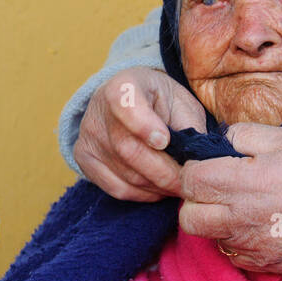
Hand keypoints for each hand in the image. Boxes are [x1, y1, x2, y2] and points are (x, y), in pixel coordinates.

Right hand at [74, 67, 205, 200]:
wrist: (130, 99)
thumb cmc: (162, 101)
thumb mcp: (181, 102)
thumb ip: (189, 127)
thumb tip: (198, 162)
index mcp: (124, 86)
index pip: (126, 105)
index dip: (144, 126)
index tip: (165, 141)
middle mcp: (99, 110)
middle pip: (129, 150)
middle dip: (164, 172)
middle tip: (188, 182)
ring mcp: (88, 136)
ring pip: (125, 174)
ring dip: (157, 186)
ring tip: (178, 186)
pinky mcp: (84, 159)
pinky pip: (116, 188)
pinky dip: (142, 194)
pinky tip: (159, 189)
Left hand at [178, 123, 281, 272]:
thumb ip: (248, 136)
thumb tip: (221, 141)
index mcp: (250, 182)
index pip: (190, 181)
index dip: (196, 167)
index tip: (212, 162)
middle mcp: (248, 221)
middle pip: (189, 218)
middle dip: (196, 199)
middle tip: (220, 184)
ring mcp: (261, 249)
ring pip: (210, 240)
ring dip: (217, 221)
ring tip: (243, 203)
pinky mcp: (275, 266)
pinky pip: (236, 256)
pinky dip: (238, 241)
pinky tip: (260, 223)